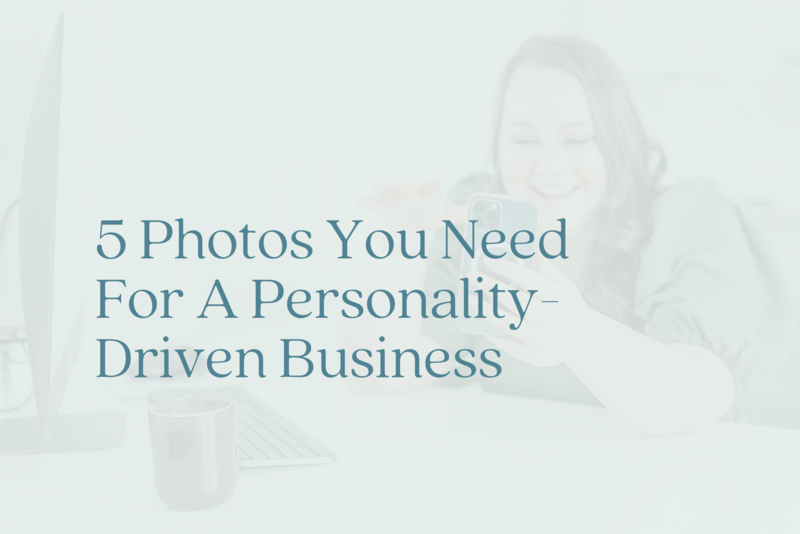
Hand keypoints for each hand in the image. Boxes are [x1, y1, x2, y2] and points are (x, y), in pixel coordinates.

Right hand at [356, 179, 464, 230]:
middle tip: (400, 182)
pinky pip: (374, 203)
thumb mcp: (448, 214)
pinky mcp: (384, 205)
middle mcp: (412, 193)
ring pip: (389, 193)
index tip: (435, 180)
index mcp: (428, 194)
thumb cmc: (433, 212)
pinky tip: (357, 198)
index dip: (434, 184)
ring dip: (382, 188)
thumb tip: (484, 215)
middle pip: (409, 189)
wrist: (412, 217)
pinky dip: (366, 201)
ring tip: (375, 183)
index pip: (433, 187)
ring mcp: (397, 199)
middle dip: (405, 187)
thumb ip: (464, 213)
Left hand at [469, 254, 598, 366]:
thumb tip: (527, 250)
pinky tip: (482, 323)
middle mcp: (549, 317)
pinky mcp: (534, 355)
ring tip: (472, 298)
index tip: (488, 260)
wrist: (585, 341)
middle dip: (488, 286)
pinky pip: (507, 342)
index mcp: (557, 297)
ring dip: (485, 308)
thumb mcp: (564, 285)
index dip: (506, 268)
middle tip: (472, 277)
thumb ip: (546, 268)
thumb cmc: (569, 308)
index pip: (527, 279)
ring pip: (504, 321)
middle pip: (512, 299)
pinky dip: (493, 333)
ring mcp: (540, 338)